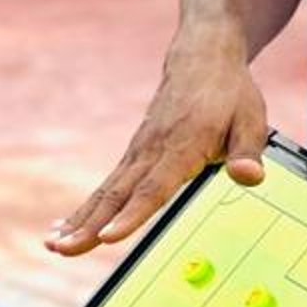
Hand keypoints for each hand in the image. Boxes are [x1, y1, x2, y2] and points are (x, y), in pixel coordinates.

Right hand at [47, 46, 267, 256]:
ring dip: (79, 220)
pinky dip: (86, 208)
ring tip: (55, 246)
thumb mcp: (251, 119)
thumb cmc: (229, 93)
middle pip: (117, 194)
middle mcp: (153, 150)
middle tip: (63, 249)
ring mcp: (139, 152)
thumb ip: (247, 152)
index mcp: (182, 145)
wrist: (202, 57)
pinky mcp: (134, 155)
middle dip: (89, 225)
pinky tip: (66, 228)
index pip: (153, 188)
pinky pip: (108, 186)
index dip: (131, 215)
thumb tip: (249, 177)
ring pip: (106, 191)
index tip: (108, 236)